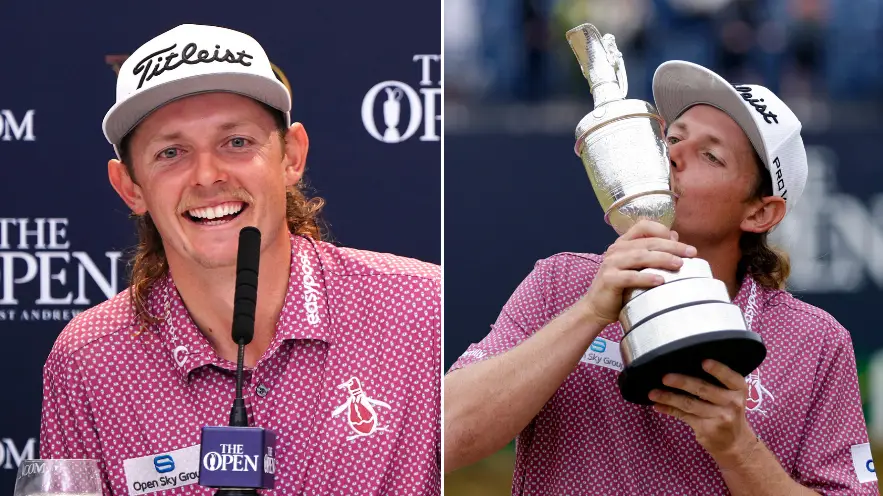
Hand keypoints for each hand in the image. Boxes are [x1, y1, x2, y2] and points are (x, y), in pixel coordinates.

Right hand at [581, 220, 696, 325]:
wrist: (597, 307)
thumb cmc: (621, 287)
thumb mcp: (637, 267)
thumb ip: (651, 252)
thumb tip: (674, 237)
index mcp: (623, 243)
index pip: (643, 226)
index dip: (663, 230)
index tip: (681, 242)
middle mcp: (616, 250)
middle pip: (647, 242)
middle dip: (672, 246)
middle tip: (691, 253)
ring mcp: (611, 264)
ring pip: (640, 256)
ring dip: (662, 259)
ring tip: (680, 264)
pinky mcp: (609, 279)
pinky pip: (630, 277)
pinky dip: (647, 277)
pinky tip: (661, 281)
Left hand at [650, 360, 758, 469]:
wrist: (735, 443)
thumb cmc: (728, 410)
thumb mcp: (731, 395)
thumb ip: (717, 382)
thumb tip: (682, 365)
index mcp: (739, 389)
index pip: (730, 377)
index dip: (718, 369)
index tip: (703, 362)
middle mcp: (732, 403)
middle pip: (703, 390)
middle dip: (682, 382)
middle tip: (665, 377)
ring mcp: (719, 417)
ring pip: (689, 404)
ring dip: (668, 397)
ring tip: (653, 393)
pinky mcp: (706, 429)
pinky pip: (683, 416)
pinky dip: (668, 409)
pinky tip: (658, 405)